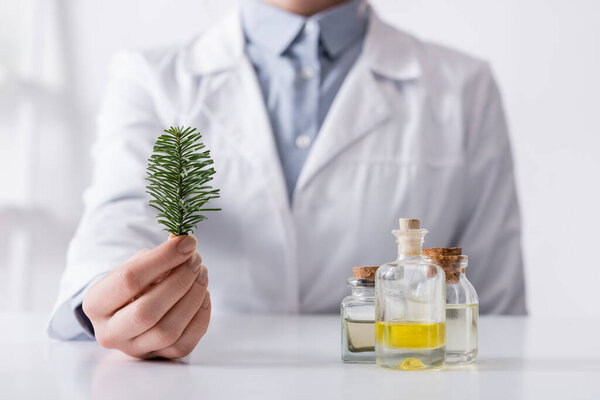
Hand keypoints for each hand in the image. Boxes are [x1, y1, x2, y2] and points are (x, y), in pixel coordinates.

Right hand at [82, 235, 210, 358]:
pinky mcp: (157, 357)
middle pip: (147, 312)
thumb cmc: (133, 284)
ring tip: (201, 274)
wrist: (128, 311)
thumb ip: (156, 256)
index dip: (163, 259)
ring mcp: (134, 349)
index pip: (129, 280)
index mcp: (96, 303)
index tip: (187, 243)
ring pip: (167, 331)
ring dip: (193, 298)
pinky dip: (200, 317)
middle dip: (179, 281)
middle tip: (196, 260)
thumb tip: (185, 245)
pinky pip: (184, 344)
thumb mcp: (135, 265)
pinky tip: (203, 295)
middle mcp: (109, 332)